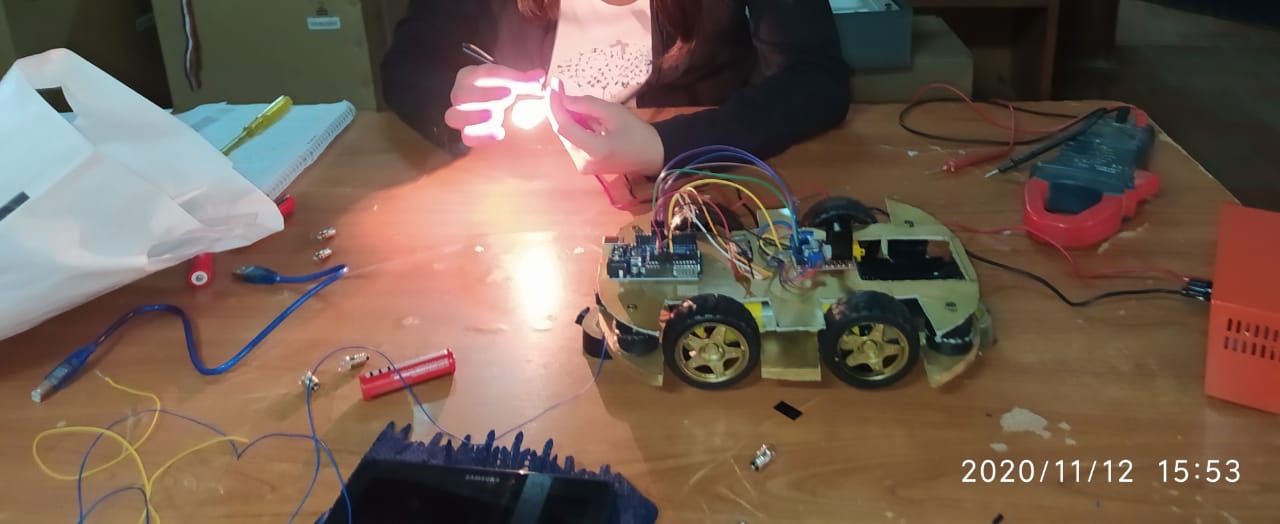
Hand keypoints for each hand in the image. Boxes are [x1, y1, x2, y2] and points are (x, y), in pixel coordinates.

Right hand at [444, 65, 545, 146]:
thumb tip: (540, 76)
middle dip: (484, 95)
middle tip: (508, 95)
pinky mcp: (467, 133)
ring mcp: (459, 115)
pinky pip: (467, 137)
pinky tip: (499, 133)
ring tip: (493, 115)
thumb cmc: (500, 89)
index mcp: (469, 76)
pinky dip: (481, 137)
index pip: (482, 74)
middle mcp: (459, 95)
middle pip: (461, 94)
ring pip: (453, 117)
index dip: (502, 77)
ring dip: (472, 116)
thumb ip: (525, 80)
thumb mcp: (513, 83)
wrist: (493, 106)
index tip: (519, 83)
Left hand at [546, 77, 663, 175]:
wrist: (651, 155)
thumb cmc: (637, 133)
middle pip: (562, 131)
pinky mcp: (584, 165)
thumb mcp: (614, 112)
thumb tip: (563, 98)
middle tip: (558, 86)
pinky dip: (573, 126)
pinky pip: (573, 141)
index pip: (564, 127)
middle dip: (559, 108)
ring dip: (566, 116)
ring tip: (572, 100)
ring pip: (566, 135)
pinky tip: (580, 115)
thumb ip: (587, 105)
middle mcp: (583, 162)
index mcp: (594, 150)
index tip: (553, 86)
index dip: (555, 105)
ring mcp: (582, 166)